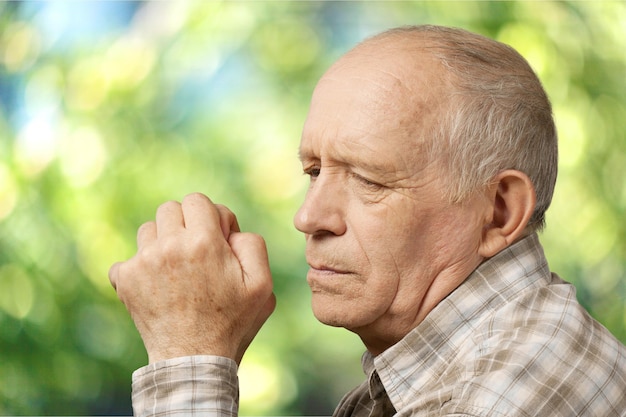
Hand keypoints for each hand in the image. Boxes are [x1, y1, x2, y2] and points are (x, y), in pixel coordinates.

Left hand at [109, 193, 275, 363]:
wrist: (194, 359)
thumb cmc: (232, 322)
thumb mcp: (262, 284)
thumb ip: (252, 243)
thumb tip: (229, 228)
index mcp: (204, 242)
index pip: (198, 200)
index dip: (211, 218)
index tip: (217, 242)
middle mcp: (170, 246)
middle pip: (171, 209)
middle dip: (186, 225)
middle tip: (197, 254)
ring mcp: (143, 262)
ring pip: (149, 229)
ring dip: (163, 242)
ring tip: (177, 270)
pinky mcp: (124, 279)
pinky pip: (129, 257)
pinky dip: (141, 268)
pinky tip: (158, 286)